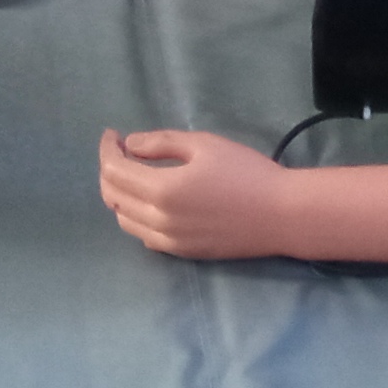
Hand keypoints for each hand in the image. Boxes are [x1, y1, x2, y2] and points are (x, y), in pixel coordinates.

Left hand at [99, 128, 297, 257]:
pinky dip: (137, 216)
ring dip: (121, 195)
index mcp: (161, 190)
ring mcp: (168, 242)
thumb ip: (162, 143)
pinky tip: (152, 202)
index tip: (113, 134)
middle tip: (121, 152)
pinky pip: (145, 236)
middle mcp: (157, 221)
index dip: (108, 149)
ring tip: (133, 175)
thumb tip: (130, 145)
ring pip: (125, 220)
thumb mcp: (205, 144)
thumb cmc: (246, 173)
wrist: (279, 215)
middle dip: (109, 171)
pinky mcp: (181, 253)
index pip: (114, 171)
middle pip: (113, 197)